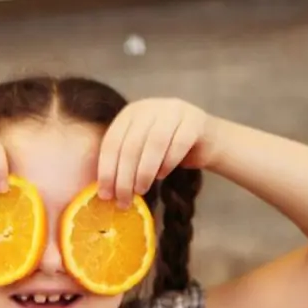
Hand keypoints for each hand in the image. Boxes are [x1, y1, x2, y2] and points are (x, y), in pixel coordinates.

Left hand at [97, 97, 224, 202]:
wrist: (205, 141)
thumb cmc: (165, 151)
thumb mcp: (139, 153)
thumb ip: (122, 163)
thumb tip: (103, 191)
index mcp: (130, 113)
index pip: (112, 143)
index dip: (107, 170)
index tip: (105, 195)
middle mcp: (150, 106)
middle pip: (131, 145)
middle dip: (124, 177)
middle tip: (123, 200)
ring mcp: (173, 110)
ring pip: (154, 144)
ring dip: (144, 172)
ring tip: (141, 191)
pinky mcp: (195, 120)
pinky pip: (178, 144)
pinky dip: (168, 163)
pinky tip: (162, 176)